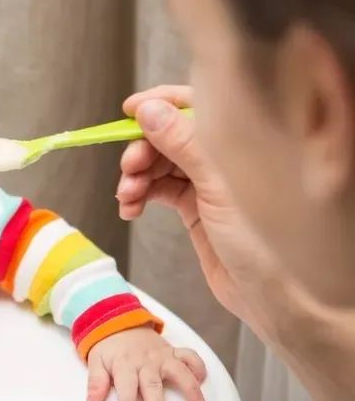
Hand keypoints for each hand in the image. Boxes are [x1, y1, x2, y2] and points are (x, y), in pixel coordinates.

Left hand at [86, 326, 207, 400]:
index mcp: (124, 364)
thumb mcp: (96, 361)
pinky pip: (190, 356)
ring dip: (190, 389)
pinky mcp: (173, 352)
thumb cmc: (109, 348)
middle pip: (152, 383)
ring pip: (179, 371)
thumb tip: (92, 400)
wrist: (119, 322)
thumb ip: (96, 381)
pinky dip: (198, 367)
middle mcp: (145, 360)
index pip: (126, 385)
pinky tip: (203, 381)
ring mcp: (162, 356)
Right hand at [116, 86, 282, 339]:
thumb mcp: (218, 187)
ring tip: (128, 197)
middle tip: (129, 170)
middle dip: (141, 149)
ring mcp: (209, 183)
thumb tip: (150, 110)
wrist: (272, 296)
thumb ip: (184, 144)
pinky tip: (131, 207)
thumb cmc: (263, 243)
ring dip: (137, 176)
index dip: (159, 104)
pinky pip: (160, 190)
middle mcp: (223, 158)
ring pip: (160, 164)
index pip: (193, 104)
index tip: (128, 111)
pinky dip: (141, 195)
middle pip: (169, 136)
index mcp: (239, 142)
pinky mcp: (196, 207)